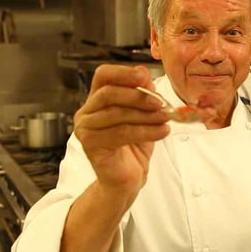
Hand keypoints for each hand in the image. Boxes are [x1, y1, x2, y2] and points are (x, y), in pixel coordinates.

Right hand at [73, 64, 169, 199]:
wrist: (127, 178)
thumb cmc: (134, 145)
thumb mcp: (143, 115)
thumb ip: (143, 94)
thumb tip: (144, 73)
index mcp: (97, 99)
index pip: (103, 75)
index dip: (123, 72)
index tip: (144, 76)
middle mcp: (86, 111)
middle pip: (109, 93)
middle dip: (138, 96)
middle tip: (160, 103)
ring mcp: (85, 128)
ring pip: (116, 114)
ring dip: (145, 115)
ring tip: (165, 119)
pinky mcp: (90, 144)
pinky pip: (120, 133)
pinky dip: (145, 131)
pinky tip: (162, 131)